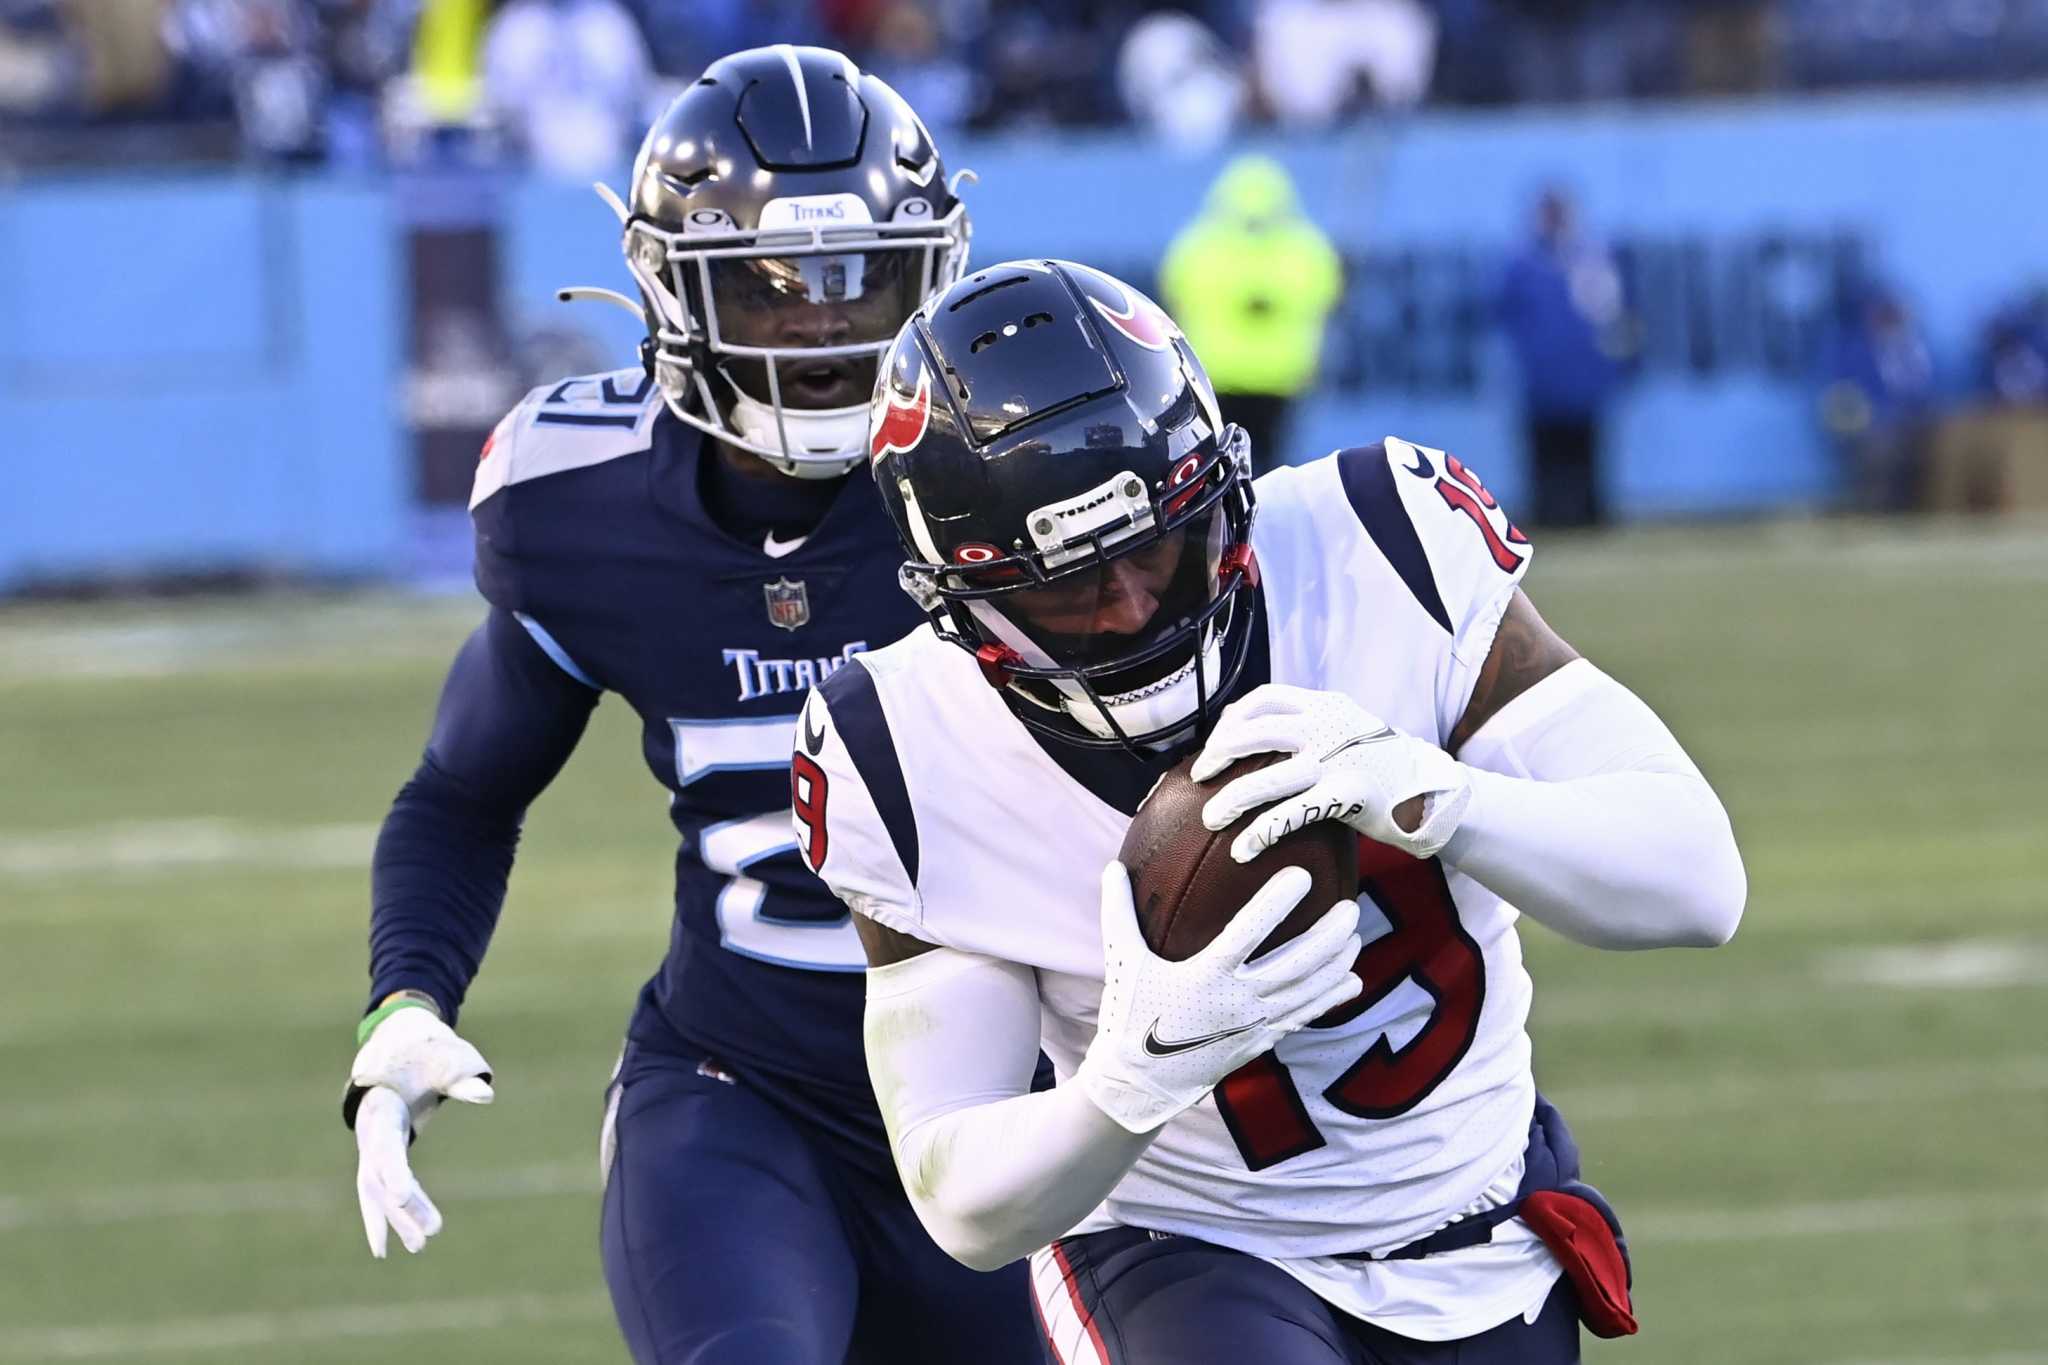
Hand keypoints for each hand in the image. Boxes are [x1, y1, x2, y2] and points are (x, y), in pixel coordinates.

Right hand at [343, 1003, 493, 1256]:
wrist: (399, 1036)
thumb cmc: (428, 1048)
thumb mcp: (449, 1057)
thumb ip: (463, 1079)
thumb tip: (487, 1095)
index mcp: (381, 1104)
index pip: (386, 1145)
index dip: (394, 1172)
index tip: (404, 1196)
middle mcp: (368, 1128)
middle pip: (381, 1174)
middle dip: (403, 1206)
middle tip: (431, 1233)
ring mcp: (368, 1143)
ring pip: (377, 1188)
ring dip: (397, 1218)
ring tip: (420, 1248)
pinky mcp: (376, 1152)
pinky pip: (374, 1190)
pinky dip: (381, 1216)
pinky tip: (385, 1248)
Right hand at [1076, 861, 1361, 1133]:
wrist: (1139, 1083)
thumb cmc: (1129, 1016)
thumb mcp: (1120, 962)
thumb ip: (1117, 912)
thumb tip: (1112, 866)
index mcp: (1204, 976)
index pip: (1249, 933)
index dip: (1277, 903)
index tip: (1303, 876)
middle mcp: (1236, 1002)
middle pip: (1296, 965)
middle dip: (1329, 936)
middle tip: (1350, 907)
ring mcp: (1253, 1025)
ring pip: (1307, 991)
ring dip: (1336, 963)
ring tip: (1355, 935)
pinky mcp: (1259, 1041)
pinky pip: (1303, 1017)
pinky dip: (1330, 998)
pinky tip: (1351, 981)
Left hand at [1193, 684, 1471, 861]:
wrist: (1439, 791)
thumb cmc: (1385, 766)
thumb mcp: (1352, 731)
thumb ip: (1313, 727)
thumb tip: (1257, 738)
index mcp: (1328, 705)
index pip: (1266, 698)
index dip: (1233, 718)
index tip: (1217, 739)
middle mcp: (1329, 726)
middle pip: (1255, 732)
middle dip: (1219, 754)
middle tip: (1199, 777)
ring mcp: (1337, 761)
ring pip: (1266, 777)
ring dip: (1230, 799)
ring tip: (1209, 820)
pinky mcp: (1347, 796)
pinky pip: (1292, 814)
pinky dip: (1261, 832)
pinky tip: (1243, 850)